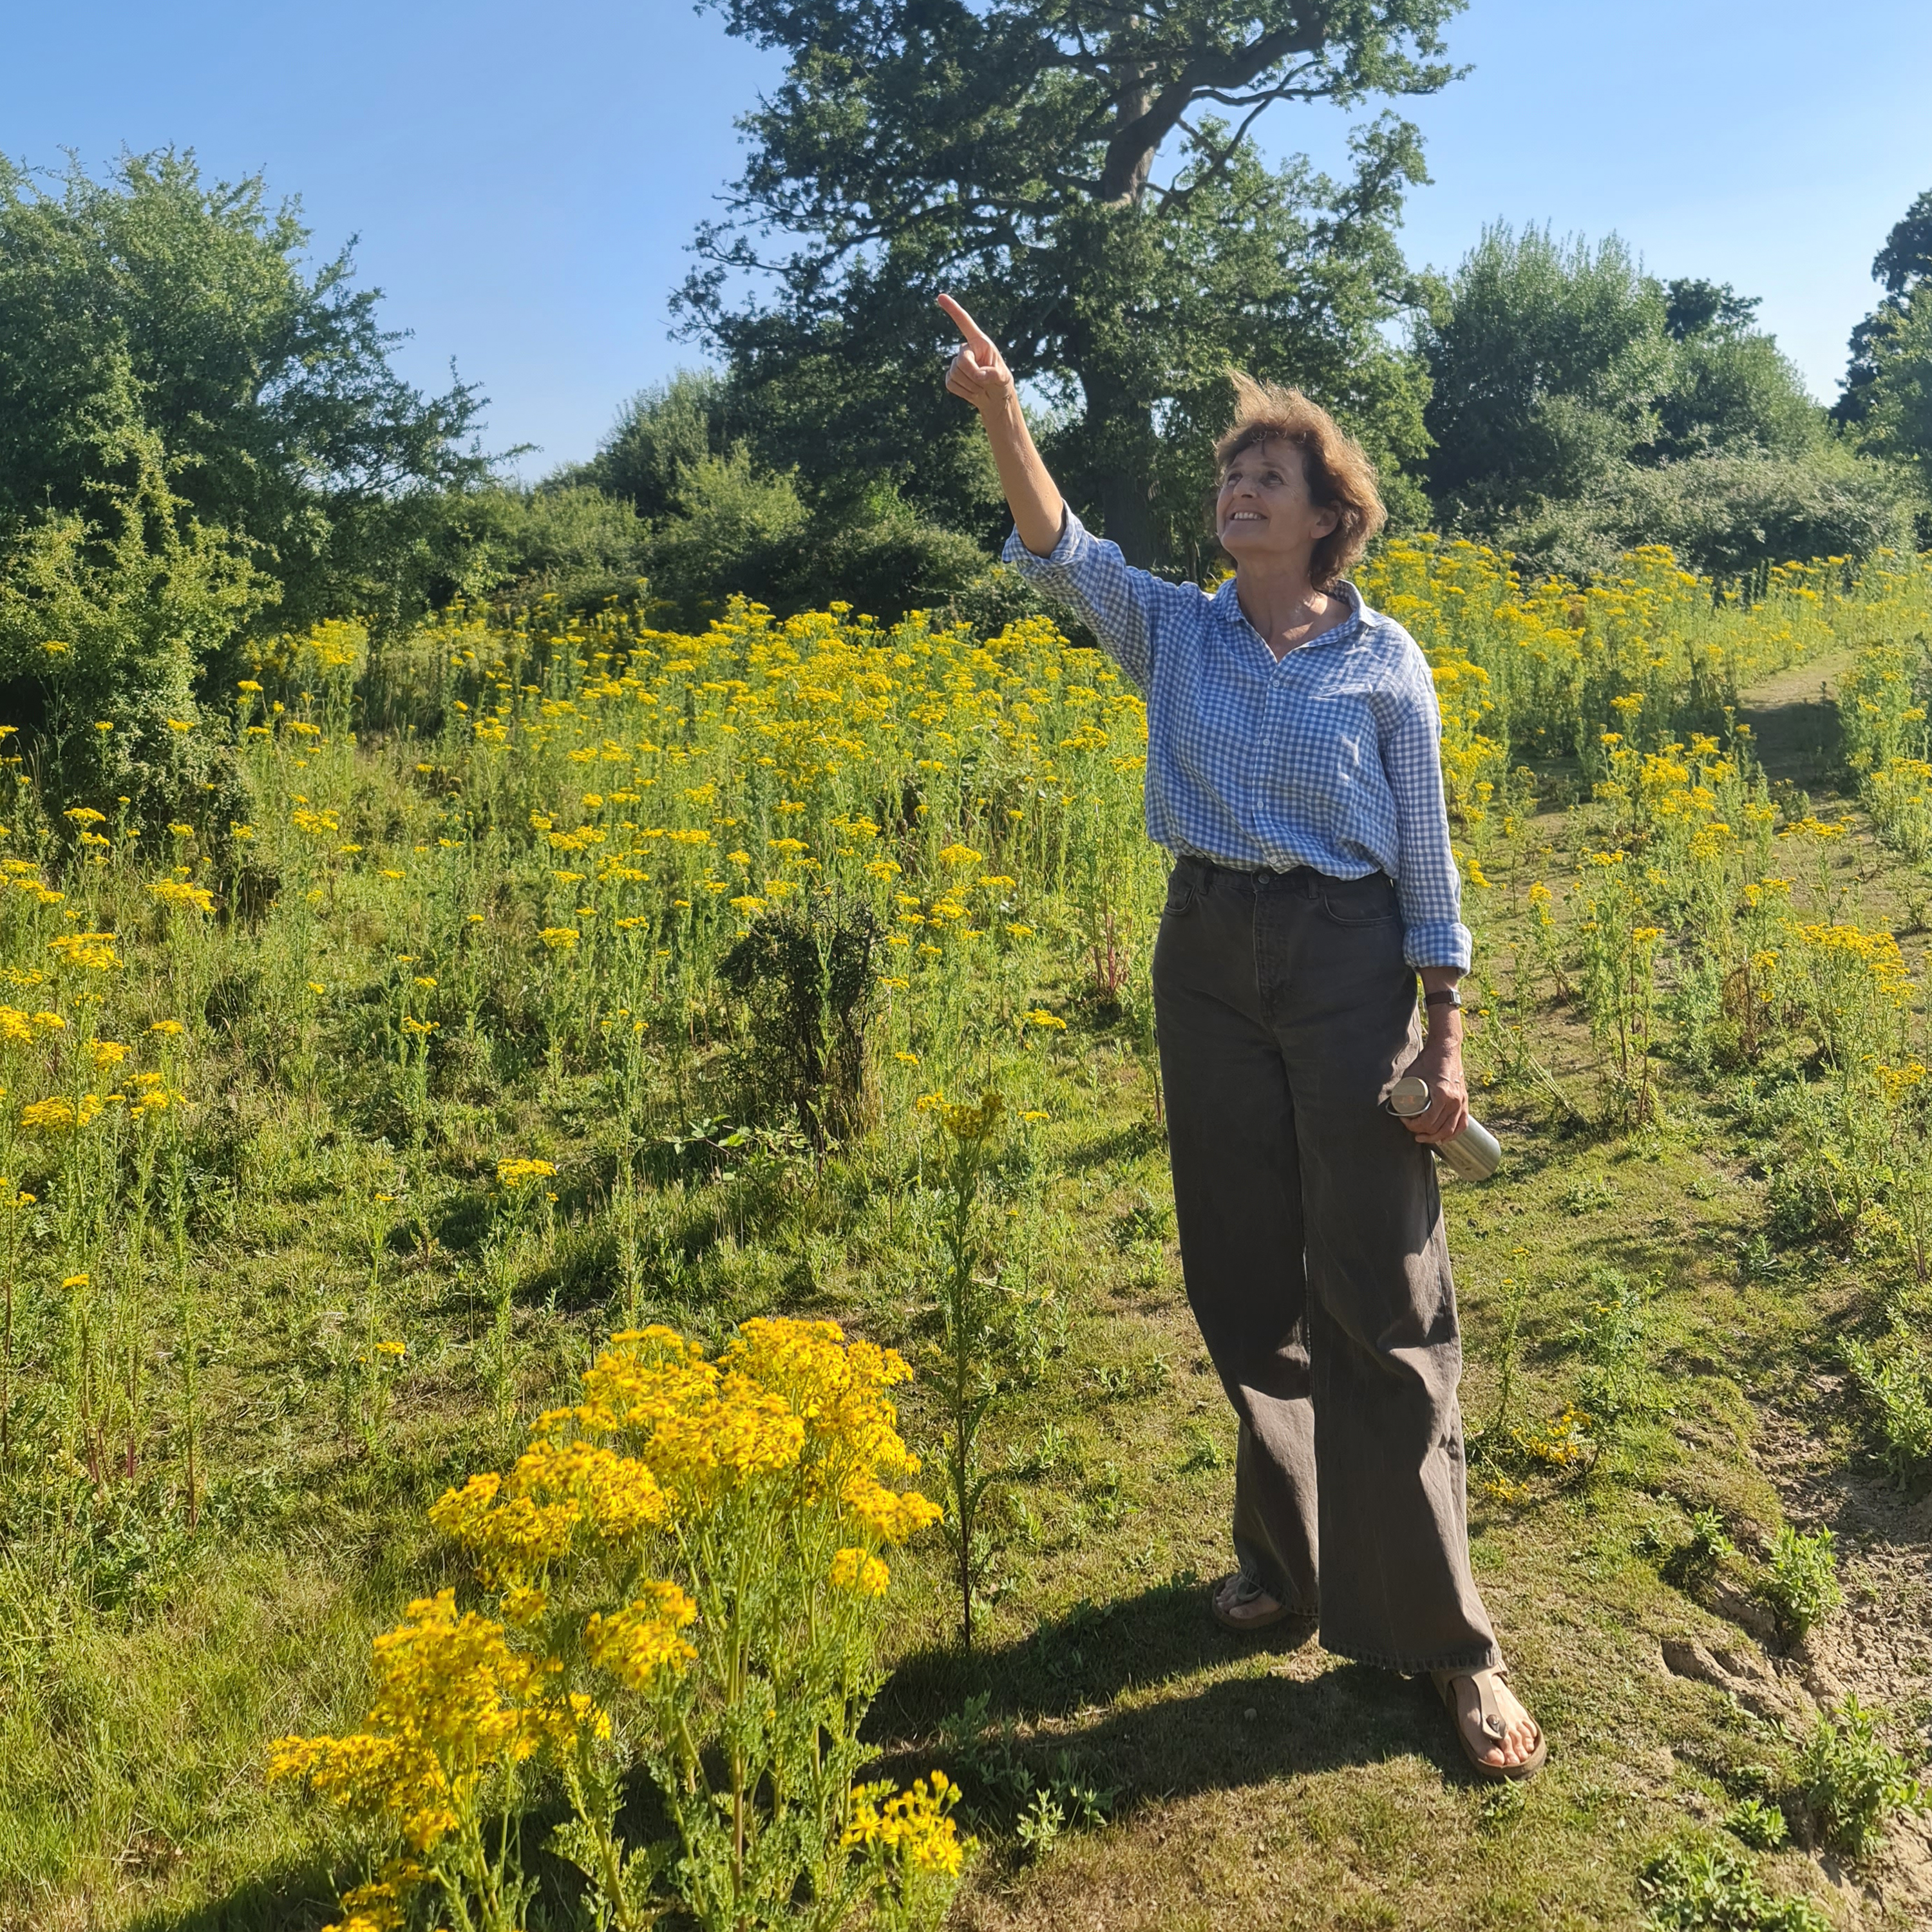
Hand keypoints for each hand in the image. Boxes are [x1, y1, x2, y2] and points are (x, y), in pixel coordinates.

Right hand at [939, 294, 1016, 414]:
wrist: (994, 398)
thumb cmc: (1001, 383)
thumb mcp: (1003, 377)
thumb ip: (993, 374)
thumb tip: (978, 375)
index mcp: (979, 342)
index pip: (964, 322)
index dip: (953, 310)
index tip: (940, 296)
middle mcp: (967, 349)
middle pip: (961, 360)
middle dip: (972, 375)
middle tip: (984, 383)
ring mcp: (957, 362)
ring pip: (954, 373)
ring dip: (969, 386)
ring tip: (980, 387)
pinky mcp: (951, 376)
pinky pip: (950, 383)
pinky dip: (963, 391)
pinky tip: (972, 391)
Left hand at [1400, 1029, 1469, 1144]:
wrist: (1445, 1049)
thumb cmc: (1427, 1060)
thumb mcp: (1411, 1075)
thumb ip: (1404, 1089)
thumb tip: (1394, 1104)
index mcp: (1442, 1095)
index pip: (1427, 1122)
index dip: (1413, 1126)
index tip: (1404, 1120)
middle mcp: (1454, 1101)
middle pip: (1438, 1128)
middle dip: (1422, 1132)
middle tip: (1411, 1128)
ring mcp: (1462, 1102)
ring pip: (1451, 1129)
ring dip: (1436, 1137)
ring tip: (1423, 1137)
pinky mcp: (1465, 1101)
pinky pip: (1463, 1123)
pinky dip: (1454, 1133)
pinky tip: (1445, 1138)